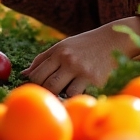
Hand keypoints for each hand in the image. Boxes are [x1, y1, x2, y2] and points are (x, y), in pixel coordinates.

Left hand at [24, 18, 139, 95]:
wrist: (114, 41)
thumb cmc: (85, 46)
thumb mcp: (63, 46)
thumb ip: (43, 59)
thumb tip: (24, 75)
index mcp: (58, 51)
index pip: (36, 73)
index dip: (34, 85)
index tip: (37, 89)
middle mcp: (68, 60)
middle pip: (47, 85)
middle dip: (45, 93)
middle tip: (49, 96)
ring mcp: (82, 71)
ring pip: (62, 93)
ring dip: (60, 97)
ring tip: (63, 96)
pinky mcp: (96, 81)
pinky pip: (79, 96)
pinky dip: (75, 98)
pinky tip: (77, 96)